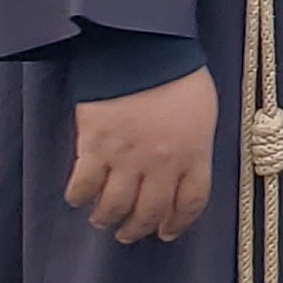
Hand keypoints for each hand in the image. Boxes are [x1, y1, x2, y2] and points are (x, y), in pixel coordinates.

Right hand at [65, 66, 217, 243]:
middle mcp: (161, 162)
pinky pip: (83, 186)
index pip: (190, 202)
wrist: (142, 49)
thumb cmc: (177, 73)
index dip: (178, 223)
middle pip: (149, 212)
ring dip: (107, 219)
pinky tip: (79, 198)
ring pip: (113, 207)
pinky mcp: (94, 147)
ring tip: (103, 220)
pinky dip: (79, 197)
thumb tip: (186, 167)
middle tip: (129, 233)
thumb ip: (194, 145)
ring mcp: (126, 157)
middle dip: (138, 229)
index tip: (167, 232)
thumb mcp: (203, 112)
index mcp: (194, 152)